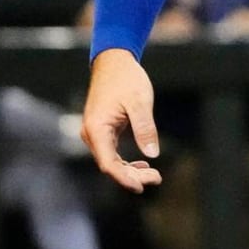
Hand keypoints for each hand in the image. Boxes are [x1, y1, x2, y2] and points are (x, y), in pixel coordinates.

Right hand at [80, 48, 162, 192]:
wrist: (114, 61)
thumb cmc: (127, 79)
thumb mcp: (140, 102)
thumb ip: (145, 127)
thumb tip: (152, 154)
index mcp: (96, 129)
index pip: (108, 164)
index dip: (124, 178)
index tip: (142, 187)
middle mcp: (91, 134)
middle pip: (110, 166)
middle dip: (132, 177)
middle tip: (157, 179)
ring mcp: (95, 133)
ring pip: (111, 161)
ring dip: (130, 171)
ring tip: (154, 176)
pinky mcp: (102, 130)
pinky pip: (112, 153)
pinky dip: (126, 162)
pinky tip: (142, 166)